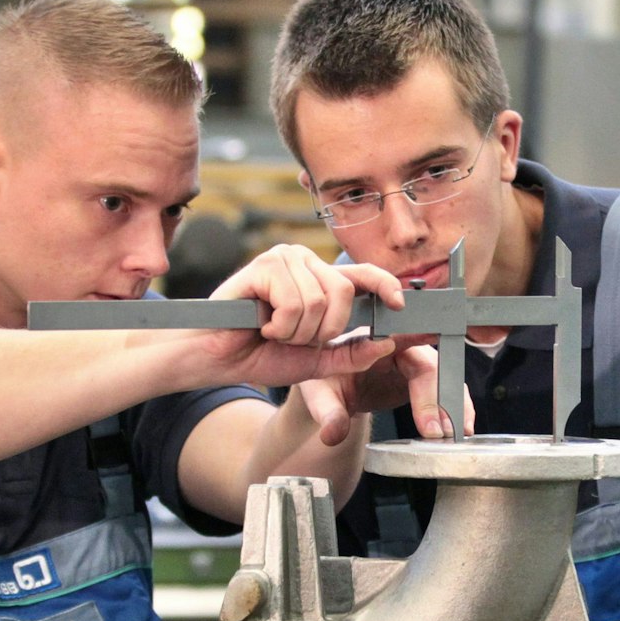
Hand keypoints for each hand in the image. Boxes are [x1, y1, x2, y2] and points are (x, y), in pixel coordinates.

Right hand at [197, 245, 406, 387]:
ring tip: (274, 330)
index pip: (363, 274)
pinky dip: (281, 324)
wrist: (219, 359)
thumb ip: (352, 355)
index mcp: (321, 280)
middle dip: (325, 328)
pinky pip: (294, 302)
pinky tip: (262, 324)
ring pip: (319, 300)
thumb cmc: (262, 355)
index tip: (400, 304)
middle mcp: (305, 262)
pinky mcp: (264, 265)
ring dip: (297, 331)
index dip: (385, 285)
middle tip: (294, 337)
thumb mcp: (318, 361)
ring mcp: (285, 259)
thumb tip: (387, 343)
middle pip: (344, 291)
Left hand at [295, 338, 475, 444]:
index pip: (406, 344)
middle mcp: (405, 346)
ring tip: (454, 435)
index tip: (428, 389)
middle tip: (435, 432)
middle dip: (437, 399)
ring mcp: (419, 363)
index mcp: (380, 338)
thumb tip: (332, 435)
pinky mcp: (426, 380)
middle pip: (431, 367)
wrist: (336, 384)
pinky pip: (448, 391)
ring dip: (454, 406)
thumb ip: (328, 412)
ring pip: (447, 379)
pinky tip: (462, 430)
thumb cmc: (328, 379)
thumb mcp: (321, 393)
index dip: (422, 364)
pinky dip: (457, 409)